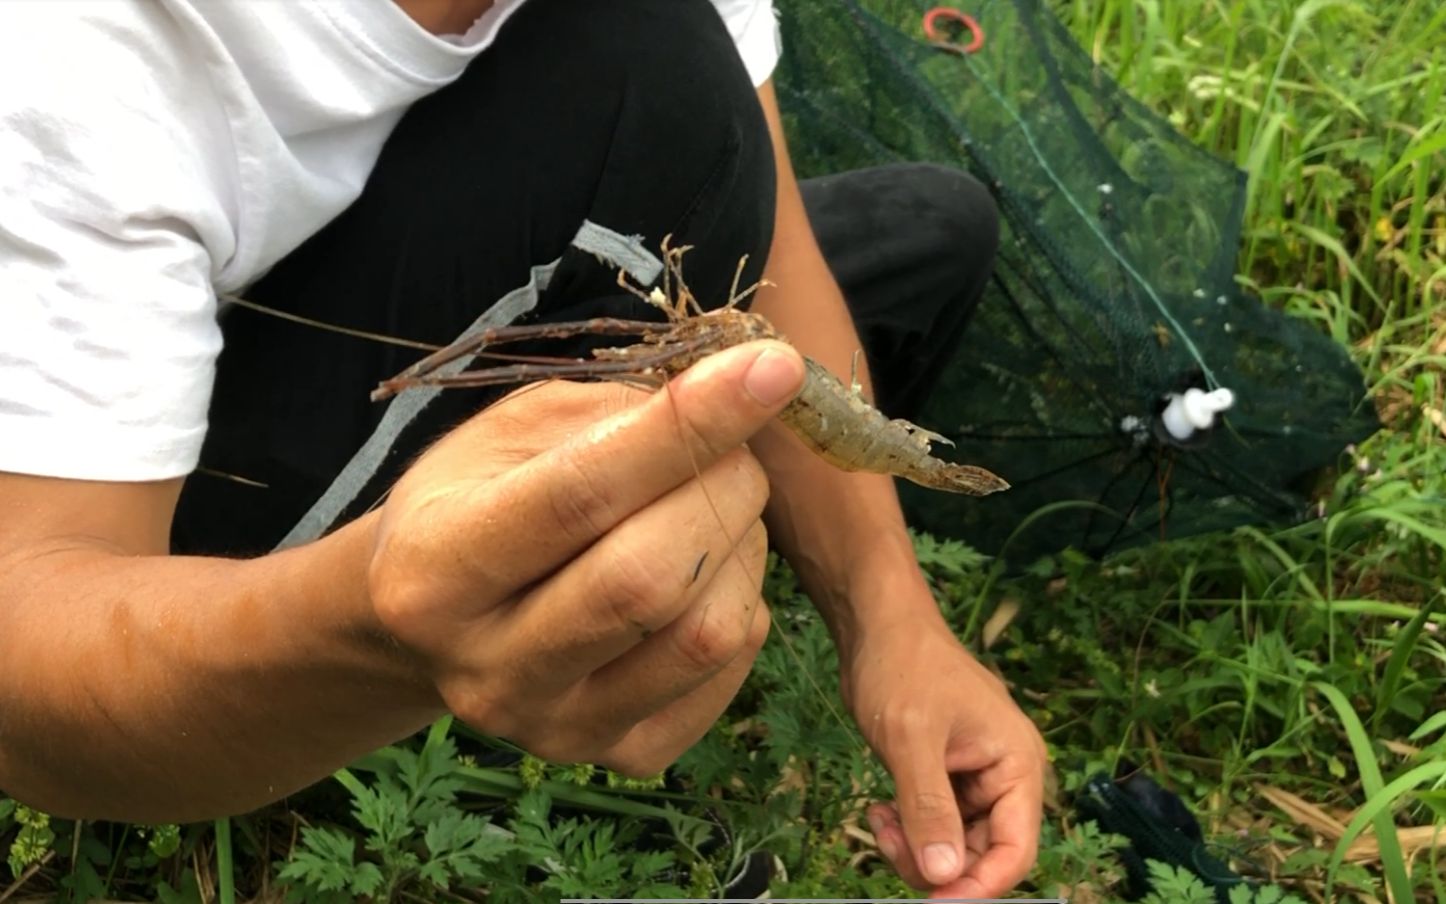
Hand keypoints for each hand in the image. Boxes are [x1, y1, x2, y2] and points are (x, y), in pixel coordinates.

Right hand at [366, 341, 804, 774]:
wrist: (435, 623)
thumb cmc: (478, 499)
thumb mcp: (512, 431)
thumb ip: (614, 410)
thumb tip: (742, 390)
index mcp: (434, 570)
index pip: (581, 495)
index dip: (687, 428)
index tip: (770, 369)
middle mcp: (487, 670)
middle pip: (652, 579)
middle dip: (725, 489)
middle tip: (735, 450)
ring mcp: (556, 729)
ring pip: (708, 632)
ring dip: (743, 546)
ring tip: (714, 509)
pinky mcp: (620, 757)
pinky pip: (730, 670)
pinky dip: (743, 599)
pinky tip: (704, 573)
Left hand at [846, 612, 1045, 897]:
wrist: (877, 626)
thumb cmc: (904, 666)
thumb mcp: (911, 738)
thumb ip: (929, 807)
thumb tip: (942, 874)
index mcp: (1017, 764)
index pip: (1016, 850)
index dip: (980, 885)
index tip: (935, 899)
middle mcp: (1004, 776)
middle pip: (983, 854)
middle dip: (936, 863)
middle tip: (888, 841)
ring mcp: (973, 778)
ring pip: (954, 846)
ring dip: (916, 848)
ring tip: (879, 821)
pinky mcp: (944, 777)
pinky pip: (934, 825)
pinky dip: (907, 830)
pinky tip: (879, 811)